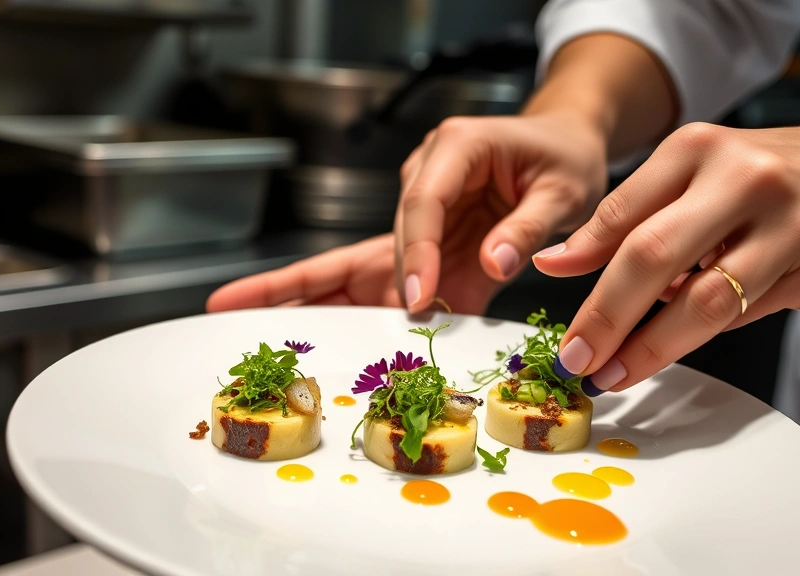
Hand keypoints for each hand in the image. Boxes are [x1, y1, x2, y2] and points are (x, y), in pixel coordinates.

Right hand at [207, 113, 608, 314]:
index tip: (419, 300)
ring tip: (245, 328)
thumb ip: (531, 227)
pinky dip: (345, 318)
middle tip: (234, 303)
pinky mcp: (420, 253)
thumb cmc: (561, 158)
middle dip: (293, 280)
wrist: (558, 150)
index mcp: (453, 151)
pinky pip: (378, 289)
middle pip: (353, 241)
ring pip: (351, 270)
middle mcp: (420, 185)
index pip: (423, 206)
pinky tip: (308, 343)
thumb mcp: (564, 188)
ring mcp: (413, 223)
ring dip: (305, 304)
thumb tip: (499, 263)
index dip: (415, 254)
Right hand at [397, 113, 606, 312]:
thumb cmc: (568, 158)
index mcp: (462, 143)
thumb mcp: (563, 195)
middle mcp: (434, 160)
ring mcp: (429, 187)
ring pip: (411, 246)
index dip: (417, 252)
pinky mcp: (435, 214)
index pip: (425, 200)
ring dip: (426, 285)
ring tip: (442, 324)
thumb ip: (528, 229)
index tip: (420, 297)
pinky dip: (440, 284)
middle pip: (408, 226)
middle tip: (429, 325)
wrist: (567, 145)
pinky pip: (431, 256)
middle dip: (416, 278)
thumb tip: (493, 264)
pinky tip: (451, 311)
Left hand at [533, 115, 799, 394]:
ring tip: (616, 372)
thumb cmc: (764, 175)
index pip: (620, 215)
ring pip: (705, 301)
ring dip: (651, 347)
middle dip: (605, 318)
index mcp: (697, 149)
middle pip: (652, 256)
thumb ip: (623, 219)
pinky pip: (749, 314)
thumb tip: (554, 262)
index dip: (578, 271)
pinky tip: (681, 339)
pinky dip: (708, 331)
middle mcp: (743, 179)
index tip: (558, 317)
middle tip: (576, 359)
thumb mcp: (691, 175)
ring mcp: (790, 224)